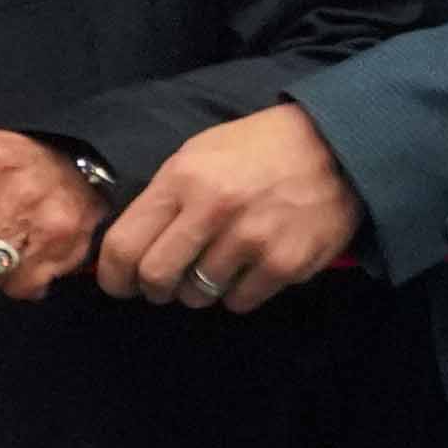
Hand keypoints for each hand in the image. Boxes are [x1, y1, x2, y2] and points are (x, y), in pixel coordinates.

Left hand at [95, 104, 364, 314]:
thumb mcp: (199, 153)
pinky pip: (238, 302)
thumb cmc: (258, 149)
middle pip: (156, 278)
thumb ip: (165, 198)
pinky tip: (249, 265)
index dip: (114, 276)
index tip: (119, 283)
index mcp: (183, 178)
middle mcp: (212, 209)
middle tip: (164, 285)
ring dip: (199, 288)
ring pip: (197, 295)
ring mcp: (250, 240)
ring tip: (217, 263)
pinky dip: (237, 291)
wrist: (334, 146)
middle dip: (154, 289)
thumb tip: (129, 248)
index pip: (125, 245)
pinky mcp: (284, 264)